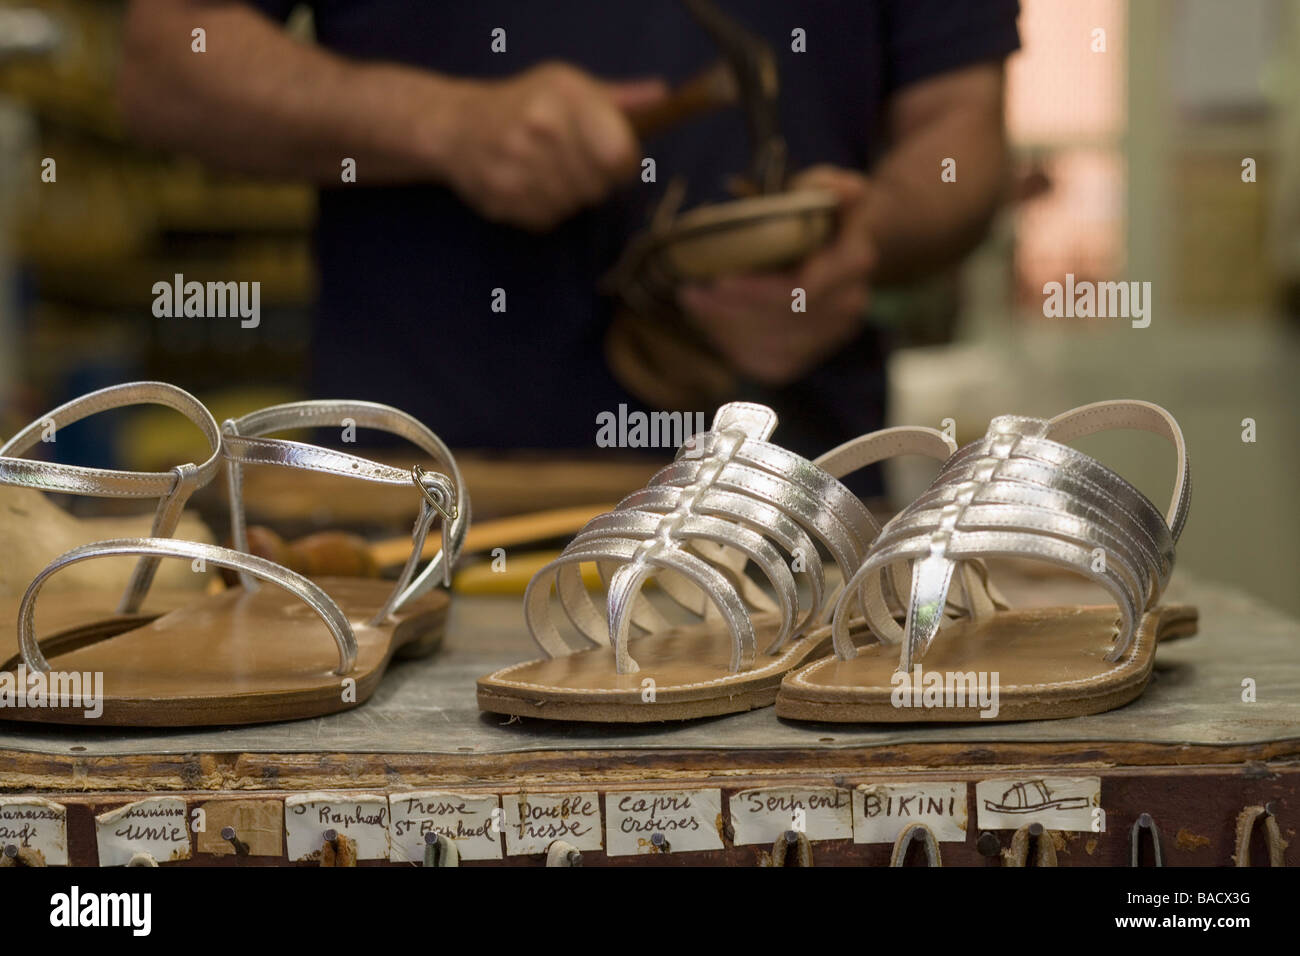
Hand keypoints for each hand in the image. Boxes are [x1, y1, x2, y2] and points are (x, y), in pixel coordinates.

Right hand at [441, 62, 665, 230]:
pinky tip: (530, 185)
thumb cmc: (523, 104)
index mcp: (564, 97)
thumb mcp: (567, 86)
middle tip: (573, 162)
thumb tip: (662, 98)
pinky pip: (548, 219)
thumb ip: (618, 98)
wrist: (455, 128)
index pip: (619, 155)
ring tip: (548, 171)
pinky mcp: (504, 200)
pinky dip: (546, 209)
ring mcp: (518, 168)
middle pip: (599, 185)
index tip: (613, 157)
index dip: (623, 162)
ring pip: (575, 205)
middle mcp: (541, 130)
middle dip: (595, 179)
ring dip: (570, 195)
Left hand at [678, 165, 876, 385]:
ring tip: (692, 301)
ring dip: (725, 327)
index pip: (802, 289)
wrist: (837, 254)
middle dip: (731, 309)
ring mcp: (829, 337)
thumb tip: (845, 191)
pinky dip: (731, 344)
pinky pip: (764, 362)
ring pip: (770, 346)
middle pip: (780, 321)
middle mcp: (848, 305)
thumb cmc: (820, 216)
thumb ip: (827, 186)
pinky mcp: (806, 358)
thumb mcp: (824, 189)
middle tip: (689, 291)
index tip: (718, 280)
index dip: (757, 291)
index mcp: (853, 262)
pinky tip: (709, 321)